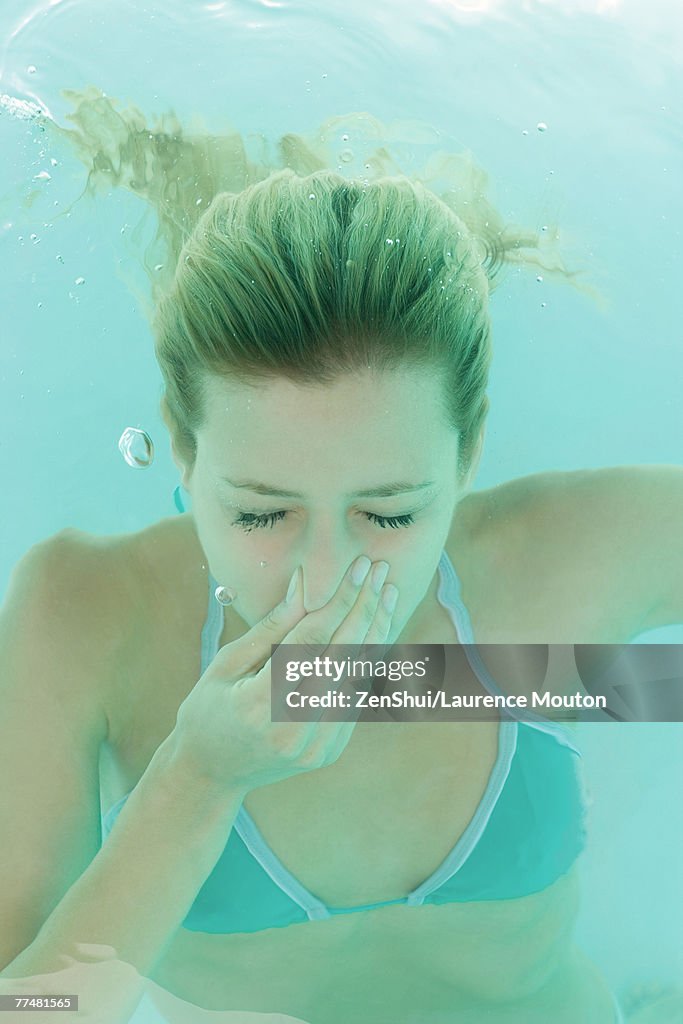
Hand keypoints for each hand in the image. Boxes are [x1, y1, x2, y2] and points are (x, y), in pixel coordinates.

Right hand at [172, 557, 397, 794]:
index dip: (340, 600)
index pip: (312, 641)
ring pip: (357, 678)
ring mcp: (314, 747)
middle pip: (343, 657)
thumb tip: (306, 581)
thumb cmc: (208, 708)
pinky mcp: (328, 753)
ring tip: (388, 593)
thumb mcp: (227, 662)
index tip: (360, 567)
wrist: (209, 773)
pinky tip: (377, 629)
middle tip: (382, 571)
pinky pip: (355, 698)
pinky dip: (368, 662)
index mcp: (259, 705)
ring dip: (376, 632)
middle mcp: (292, 730)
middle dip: (366, 607)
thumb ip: (272, 626)